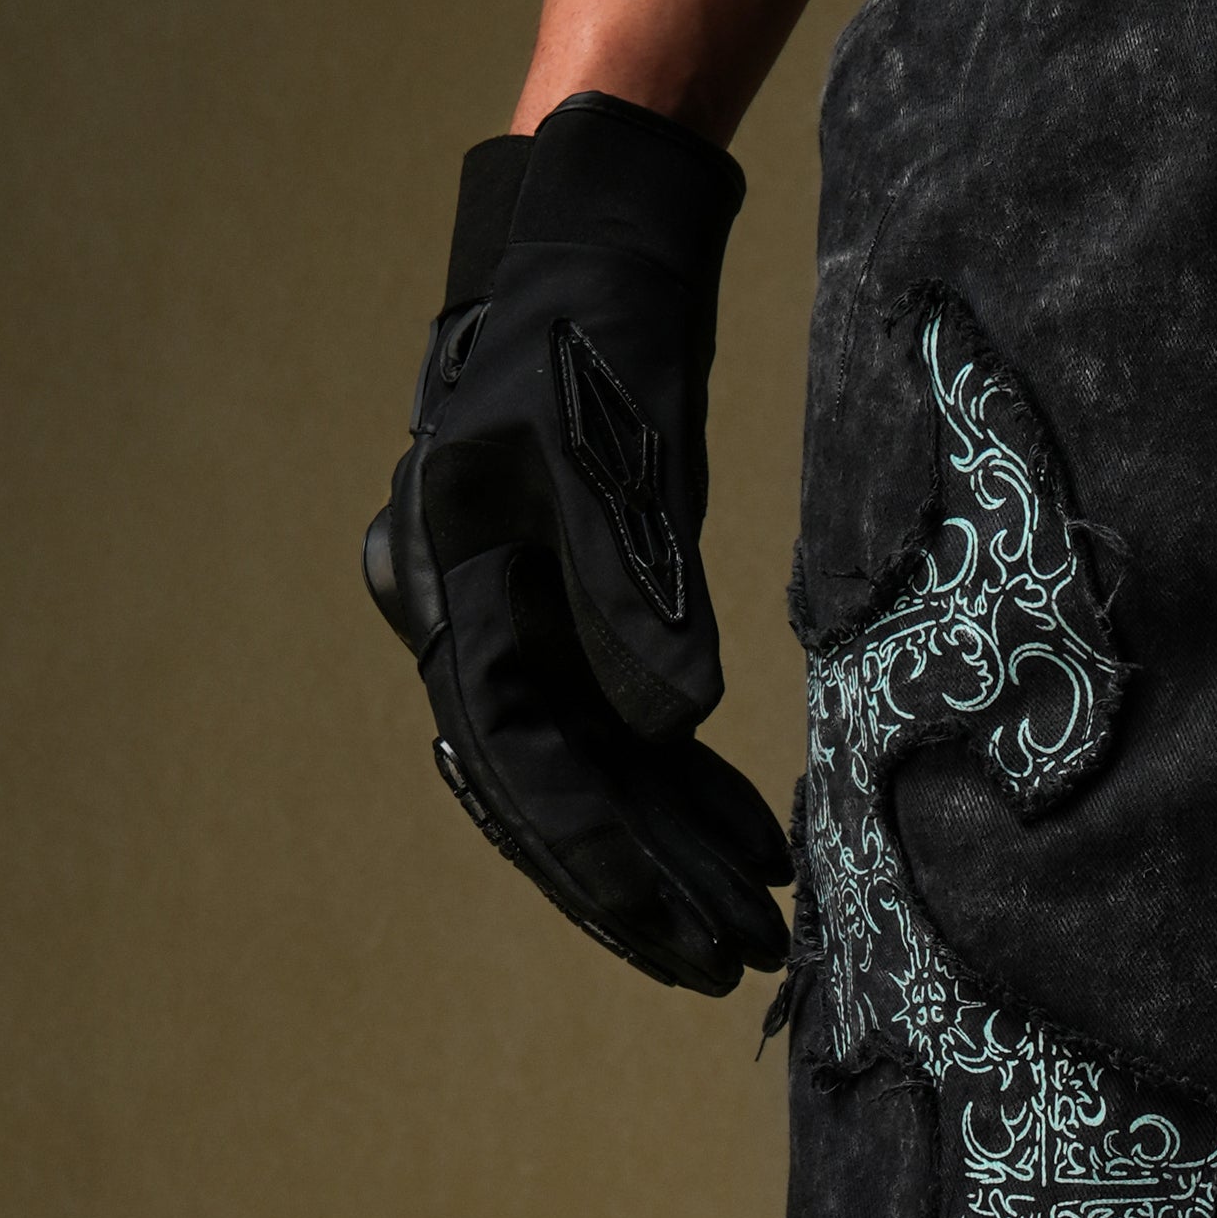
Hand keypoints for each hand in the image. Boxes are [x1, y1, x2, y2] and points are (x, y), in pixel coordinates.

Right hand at [363, 91, 792, 991]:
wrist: (592, 250)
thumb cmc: (596, 331)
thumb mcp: (617, 449)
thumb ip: (633, 589)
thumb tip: (670, 727)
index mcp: (450, 586)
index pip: (520, 762)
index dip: (602, 862)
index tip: (681, 938)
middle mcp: (464, 619)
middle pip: (551, 791)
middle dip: (643, 886)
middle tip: (739, 967)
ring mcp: (514, 620)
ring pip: (592, 770)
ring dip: (673, 851)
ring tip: (766, 927)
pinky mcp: (569, 612)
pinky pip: (622, 729)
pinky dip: (685, 788)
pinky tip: (752, 841)